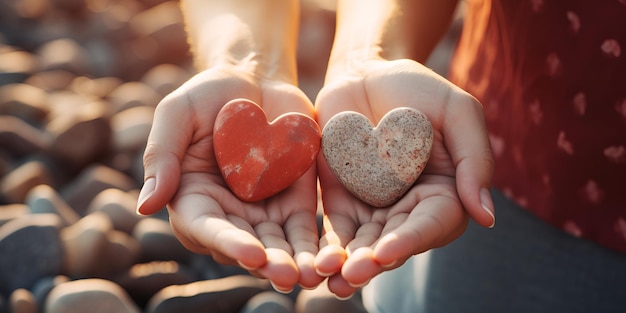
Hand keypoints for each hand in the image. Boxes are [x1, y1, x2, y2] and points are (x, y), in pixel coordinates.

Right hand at [136, 65, 323, 291]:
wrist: (254, 80)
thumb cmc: (207, 95)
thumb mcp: (177, 114)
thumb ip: (161, 156)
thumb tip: (145, 206)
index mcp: (192, 199)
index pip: (207, 228)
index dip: (228, 243)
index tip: (251, 253)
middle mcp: (226, 215)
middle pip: (246, 246)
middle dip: (268, 263)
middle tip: (288, 275)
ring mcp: (262, 212)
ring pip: (278, 246)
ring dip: (295, 262)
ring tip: (313, 274)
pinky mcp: (294, 203)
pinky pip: (304, 229)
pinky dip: (316, 246)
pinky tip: (331, 258)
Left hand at [313, 58, 494, 297]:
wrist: (367, 72)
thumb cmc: (419, 89)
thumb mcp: (458, 112)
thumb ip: (475, 161)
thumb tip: (486, 218)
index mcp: (444, 194)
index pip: (431, 224)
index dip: (409, 240)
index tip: (386, 252)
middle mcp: (409, 209)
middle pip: (393, 243)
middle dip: (373, 261)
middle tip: (352, 274)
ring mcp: (373, 207)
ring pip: (362, 244)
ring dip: (346, 263)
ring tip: (328, 277)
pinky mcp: (340, 200)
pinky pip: (335, 229)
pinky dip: (326, 247)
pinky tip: (314, 262)